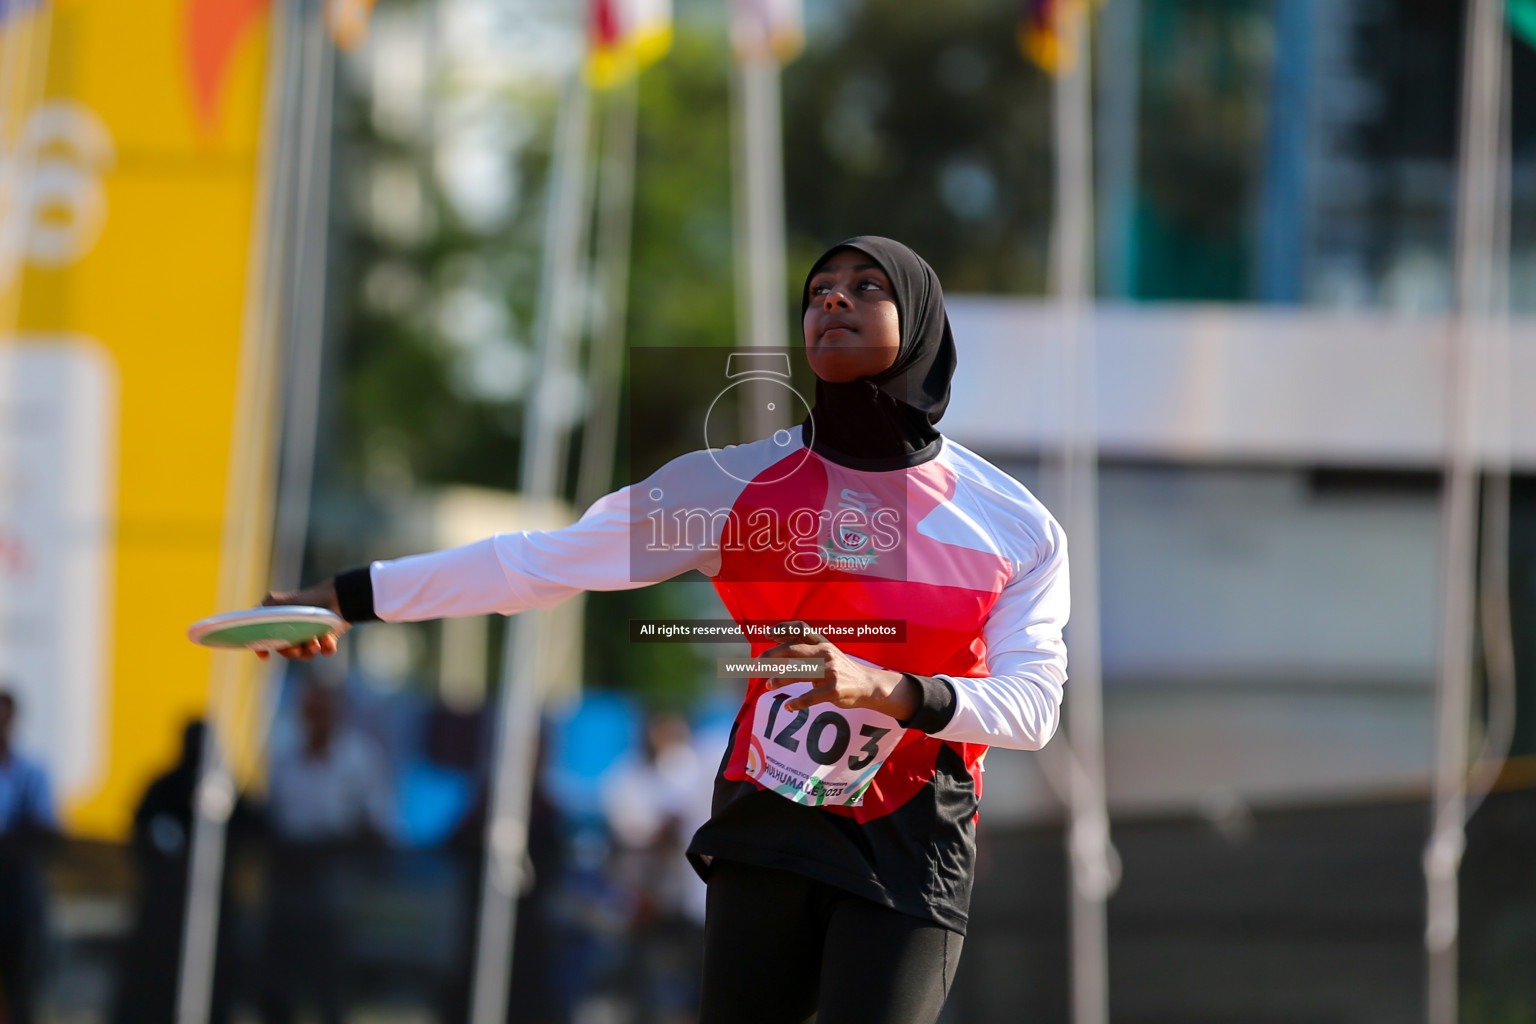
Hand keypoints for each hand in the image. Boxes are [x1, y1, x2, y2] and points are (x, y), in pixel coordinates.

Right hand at [254, 580, 346, 660]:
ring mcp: (312, 635)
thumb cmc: (308, 599)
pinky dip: (327, 647)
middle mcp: (295, 630)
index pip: (266, 640)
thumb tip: (248, 619)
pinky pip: (326, 651)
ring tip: (316, 642)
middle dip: (291, 652)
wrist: (341, 596)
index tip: (265, 656)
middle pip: (286, 651)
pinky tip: (328, 640)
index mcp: (280, 622)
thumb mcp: (279, 603)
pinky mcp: (328, 638)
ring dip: (310, 650)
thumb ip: (262, 611)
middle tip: (297, 647)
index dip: (263, 649)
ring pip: (306, 655)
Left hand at [759, 620, 917, 719]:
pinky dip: (796, 703)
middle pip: (793, 650)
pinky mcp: (834, 690)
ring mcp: (830, 672)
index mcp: (823, 643)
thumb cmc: (841, 669)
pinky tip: (788, 707)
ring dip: (779, 680)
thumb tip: (778, 645)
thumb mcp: (828, 653)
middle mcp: (826, 654)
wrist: (868, 685)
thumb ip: (808, 649)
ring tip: (768, 685)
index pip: (801, 629)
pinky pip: (809, 697)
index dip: (783, 629)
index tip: (766, 634)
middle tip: (758, 664)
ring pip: (797, 674)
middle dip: (772, 655)